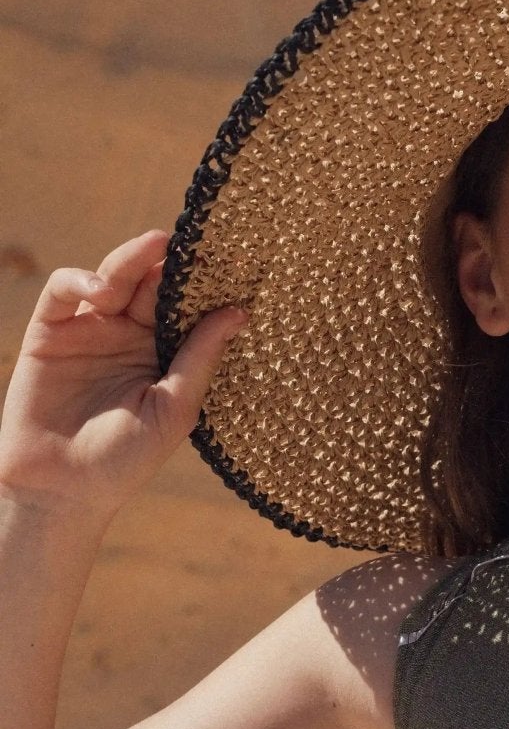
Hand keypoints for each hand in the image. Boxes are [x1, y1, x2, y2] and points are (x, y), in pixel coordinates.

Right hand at [0, 230, 246, 520]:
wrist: (60, 491)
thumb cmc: (125, 460)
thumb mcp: (174, 408)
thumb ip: (199, 358)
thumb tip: (239, 312)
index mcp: (164, 354)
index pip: (186, 306)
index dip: (204, 283)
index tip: (231, 258)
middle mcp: (128, 337)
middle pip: (151, 284)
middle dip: (170, 260)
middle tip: (193, 238)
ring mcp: (89, 331)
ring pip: (112, 277)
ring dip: (131, 259)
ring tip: (154, 248)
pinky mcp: (49, 332)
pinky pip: (64, 292)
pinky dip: (80, 279)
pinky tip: (102, 287)